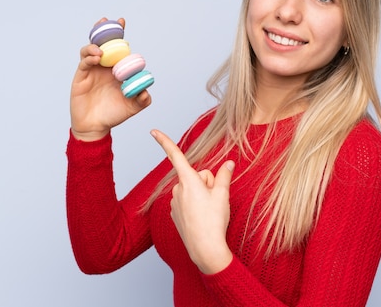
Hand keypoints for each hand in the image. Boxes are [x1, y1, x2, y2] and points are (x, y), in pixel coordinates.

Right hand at [70, 17, 151, 140]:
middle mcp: (104, 66)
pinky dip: (89, 56)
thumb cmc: (113, 115)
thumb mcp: (132, 107)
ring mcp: (91, 70)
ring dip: (95, 44)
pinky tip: (96, 57)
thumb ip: (142, 100)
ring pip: (91, 49)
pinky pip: (84, 62)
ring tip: (101, 50)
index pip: (118, 47)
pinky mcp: (81, 76)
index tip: (122, 22)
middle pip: (103, 43)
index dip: (119, 34)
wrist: (95, 126)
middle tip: (109, 21)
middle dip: (105, 30)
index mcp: (117, 69)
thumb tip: (146, 92)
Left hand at [151, 129, 234, 273]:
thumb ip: (224, 176)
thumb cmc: (214, 221)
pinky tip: (201, 218)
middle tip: (214, 200)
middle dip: (206, 183)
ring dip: (201, 195)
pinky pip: (187, 201)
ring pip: (192, 189)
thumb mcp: (223, 195)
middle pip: (196, 175)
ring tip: (208, 211)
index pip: (176, 156)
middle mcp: (178, 189)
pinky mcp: (175, 213)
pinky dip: (195, 206)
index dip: (164, 141)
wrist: (205, 249)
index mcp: (189, 180)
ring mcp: (175, 202)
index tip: (152, 130)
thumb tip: (228, 163)